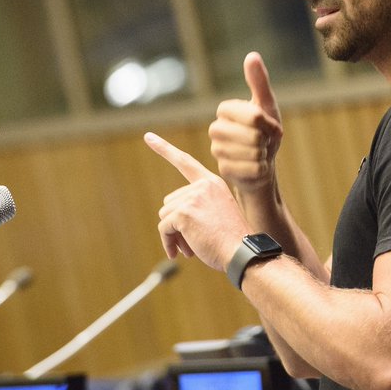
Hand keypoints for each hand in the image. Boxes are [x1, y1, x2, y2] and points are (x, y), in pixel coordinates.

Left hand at [145, 132, 248, 271]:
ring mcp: (193, 198)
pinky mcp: (184, 212)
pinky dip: (168, 243)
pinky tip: (179, 252)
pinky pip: (164, 228)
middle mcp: (203, 186)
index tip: (148, 137)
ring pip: (165, 216)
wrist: (242, 252)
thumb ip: (197, 208)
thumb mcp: (219, 215)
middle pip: (171, 202)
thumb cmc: (232, 241)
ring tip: (192, 247)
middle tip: (193, 242)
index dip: (164, 149)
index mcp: (213, 183)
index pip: (185, 162)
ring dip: (173, 234)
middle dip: (177, 223)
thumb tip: (168, 218)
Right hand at [209, 52, 282, 194]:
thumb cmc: (265, 132)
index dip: (268, 123)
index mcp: (224, 110)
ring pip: (253, 153)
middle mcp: (215, 128)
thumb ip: (259, 81)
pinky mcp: (223, 170)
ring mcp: (217, 150)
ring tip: (260, 153)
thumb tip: (251, 55)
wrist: (261, 164)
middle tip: (265, 141)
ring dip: (265, 155)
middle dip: (267, 140)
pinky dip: (261, 169)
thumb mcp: (266, 105)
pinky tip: (256, 167)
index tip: (267, 125)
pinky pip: (253, 169)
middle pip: (254, 136)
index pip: (254, 117)